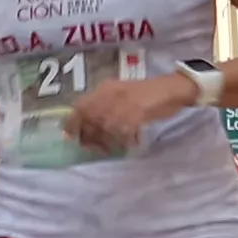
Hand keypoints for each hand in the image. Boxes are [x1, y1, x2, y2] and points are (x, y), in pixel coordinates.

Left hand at [67, 74, 191, 155]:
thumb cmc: (144, 93)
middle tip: (90, 146)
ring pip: (105, 129)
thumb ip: (102, 105)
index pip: (80, 106)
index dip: (72, 123)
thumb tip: (86, 125)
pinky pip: (122, 133)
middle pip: (90, 120)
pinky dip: (122, 141)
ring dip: (104, 142)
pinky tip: (127, 144)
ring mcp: (123, 104)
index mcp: (105, 88)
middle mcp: (111, 95)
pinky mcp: (136, 114)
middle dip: (87, 136)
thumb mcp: (119, 93)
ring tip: (108, 148)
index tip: (68, 137)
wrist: (169, 90)